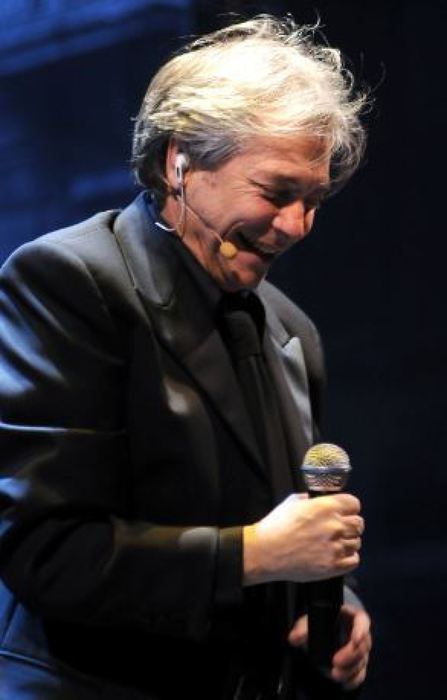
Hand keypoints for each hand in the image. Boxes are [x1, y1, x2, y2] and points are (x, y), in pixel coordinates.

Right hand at [243, 493, 362, 584]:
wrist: (265, 552)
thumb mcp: (291, 502)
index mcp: (326, 507)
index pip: (354, 504)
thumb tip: (317, 500)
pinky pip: (354, 560)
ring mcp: (335, 547)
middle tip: (340, 528)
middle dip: (351, 524)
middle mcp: (334, 526)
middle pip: (359, 523)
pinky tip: (337, 555)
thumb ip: (309, 499)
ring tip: (335, 543)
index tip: (345, 511)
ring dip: (348, 542)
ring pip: (357, 542)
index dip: (349, 507)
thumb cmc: (275, 527)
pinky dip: (348, 557)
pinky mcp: (333, 566)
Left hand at [288, 605, 371, 689]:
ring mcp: (360, 650)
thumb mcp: (311, 620)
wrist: (324, 632)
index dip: (361, 629)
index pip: (362, 620)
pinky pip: (360, 674)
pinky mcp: (358, 665)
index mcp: (351, 616)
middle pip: (363, 644)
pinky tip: (344, 683)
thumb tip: (294, 637)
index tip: (354, 639)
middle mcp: (359, 633)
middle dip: (351, 655)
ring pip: (362, 661)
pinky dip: (353, 680)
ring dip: (350, 670)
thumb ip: (302, 627)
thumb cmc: (321, 622)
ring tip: (335, 674)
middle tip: (335, 661)